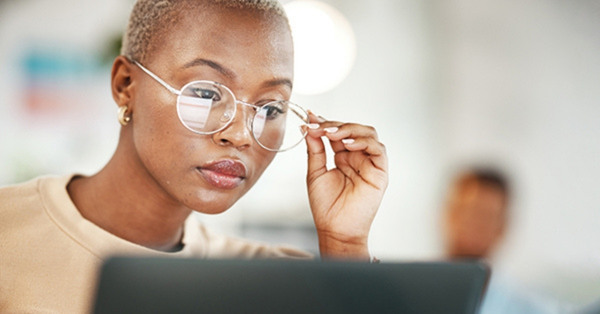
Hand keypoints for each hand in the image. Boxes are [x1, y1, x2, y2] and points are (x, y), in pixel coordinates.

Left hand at [304, 112, 387, 259]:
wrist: (335, 229)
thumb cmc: (326, 206)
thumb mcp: (315, 172)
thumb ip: (315, 149)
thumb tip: (309, 126)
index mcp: (343, 156)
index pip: (338, 132)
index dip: (325, 123)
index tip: (310, 117)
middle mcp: (358, 157)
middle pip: (353, 129)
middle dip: (335, 124)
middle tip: (319, 126)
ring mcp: (370, 163)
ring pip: (368, 134)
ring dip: (349, 129)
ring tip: (332, 133)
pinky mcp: (380, 172)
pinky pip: (378, 149)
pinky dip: (363, 142)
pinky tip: (347, 144)